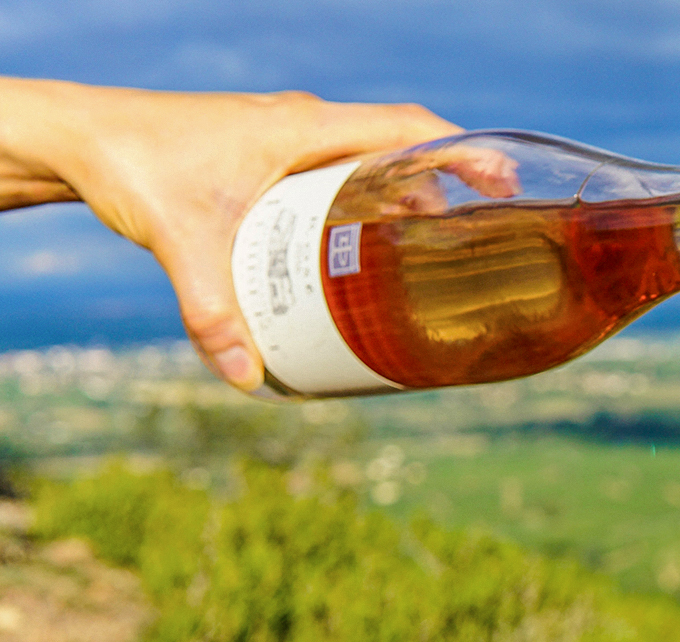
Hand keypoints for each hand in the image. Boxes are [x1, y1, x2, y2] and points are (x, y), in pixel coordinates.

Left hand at [0, 77, 459, 391]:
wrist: (78, 138)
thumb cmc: (131, 165)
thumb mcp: (181, 243)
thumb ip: (213, 313)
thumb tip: (248, 378)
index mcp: (303, 128)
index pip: (407, 128)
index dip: (464, 151)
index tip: (504, 180)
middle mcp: (303, 127)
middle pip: (401, 146)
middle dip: (448, 185)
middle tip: (482, 232)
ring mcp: (287, 139)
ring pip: (370, 160)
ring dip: (406, 194)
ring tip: (434, 249)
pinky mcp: (269, 156)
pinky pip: (339, 171)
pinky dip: (366, 199)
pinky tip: (365, 245)